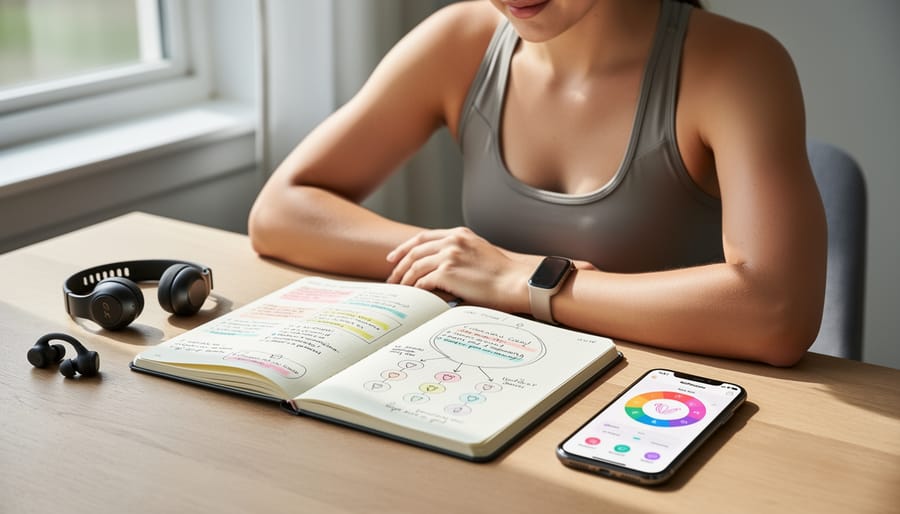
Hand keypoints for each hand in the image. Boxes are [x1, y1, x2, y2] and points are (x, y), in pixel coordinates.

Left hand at [385, 227, 534, 312]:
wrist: (515, 281)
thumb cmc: (503, 273)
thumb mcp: (480, 251)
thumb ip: (461, 252)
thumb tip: (442, 267)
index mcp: (459, 234)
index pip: (423, 237)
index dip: (405, 247)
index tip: (394, 257)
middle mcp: (452, 241)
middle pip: (414, 251)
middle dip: (399, 265)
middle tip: (392, 278)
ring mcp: (449, 255)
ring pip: (415, 267)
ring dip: (404, 280)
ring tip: (401, 290)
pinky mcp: (448, 272)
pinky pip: (422, 281)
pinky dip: (416, 289)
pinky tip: (415, 296)